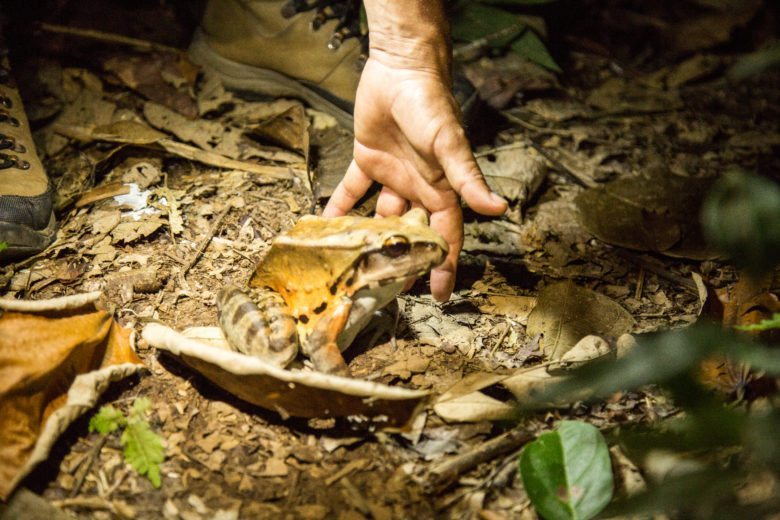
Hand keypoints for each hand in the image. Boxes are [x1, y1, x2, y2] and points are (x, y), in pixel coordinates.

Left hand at [323, 51, 506, 300]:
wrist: (401, 68)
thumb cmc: (431, 105)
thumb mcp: (450, 144)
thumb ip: (468, 177)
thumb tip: (498, 208)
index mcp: (440, 188)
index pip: (445, 235)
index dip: (444, 264)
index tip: (440, 294)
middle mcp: (417, 187)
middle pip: (412, 232)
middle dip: (404, 259)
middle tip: (388, 288)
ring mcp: (392, 175)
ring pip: (381, 217)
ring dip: (369, 238)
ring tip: (352, 265)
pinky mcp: (367, 160)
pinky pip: (352, 189)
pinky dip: (339, 205)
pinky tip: (325, 225)